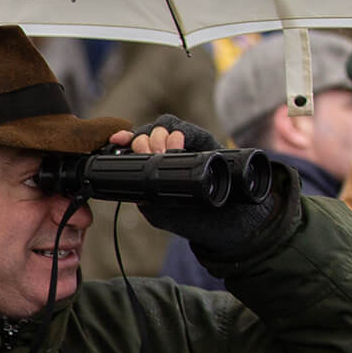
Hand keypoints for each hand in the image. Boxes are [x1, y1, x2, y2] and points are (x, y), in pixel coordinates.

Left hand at [117, 114, 279, 256]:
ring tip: (159, 150)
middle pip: (149, 133)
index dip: (125, 140)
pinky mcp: (209, 147)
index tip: (117, 141)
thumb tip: (134, 186)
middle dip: (141, 138)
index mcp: (155, 169)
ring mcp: (190, 149)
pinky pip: (192, 132)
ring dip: (158, 133)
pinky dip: (181, 132)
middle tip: (144, 152)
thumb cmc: (198, 222)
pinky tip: (175, 141)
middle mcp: (171, 155)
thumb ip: (147, 201)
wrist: (235, 225)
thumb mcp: (164, 214)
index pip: (136, 147)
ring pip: (167, 127)